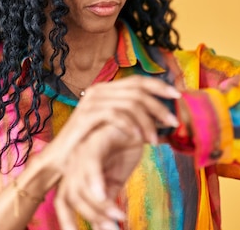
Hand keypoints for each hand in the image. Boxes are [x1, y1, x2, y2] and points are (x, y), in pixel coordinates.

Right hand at [41, 76, 179, 171]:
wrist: (60, 159)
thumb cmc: (89, 143)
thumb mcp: (112, 125)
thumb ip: (131, 115)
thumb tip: (161, 115)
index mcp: (106, 89)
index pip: (138, 80)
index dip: (160, 85)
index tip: (179, 95)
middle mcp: (99, 90)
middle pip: (138, 91)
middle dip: (159, 106)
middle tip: (174, 121)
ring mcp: (92, 102)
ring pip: (130, 104)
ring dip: (147, 122)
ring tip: (156, 140)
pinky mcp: (86, 116)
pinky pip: (115, 115)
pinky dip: (130, 126)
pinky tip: (138, 139)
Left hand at [54, 123, 144, 229]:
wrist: (141, 125)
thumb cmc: (124, 151)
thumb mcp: (115, 183)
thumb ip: (106, 204)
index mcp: (76, 172)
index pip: (63, 201)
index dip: (66, 220)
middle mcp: (75, 161)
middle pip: (72, 194)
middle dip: (91, 214)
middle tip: (113, 226)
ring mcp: (83, 149)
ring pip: (81, 182)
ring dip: (98, 204)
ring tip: (117, 216)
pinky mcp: (96, 139)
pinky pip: (91, 161)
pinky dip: (96, 180)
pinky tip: (105, 194)